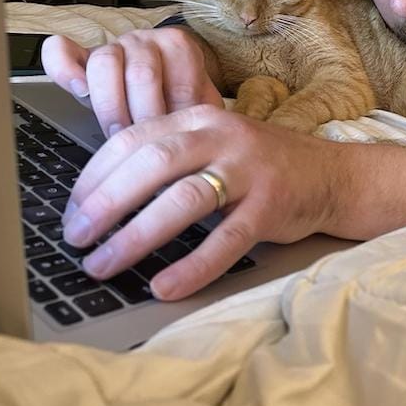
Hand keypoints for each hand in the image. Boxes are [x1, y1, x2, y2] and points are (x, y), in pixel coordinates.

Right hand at [41, 28, 222, 136]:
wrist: (170, 88)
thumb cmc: (183, 101)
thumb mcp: (200, 106)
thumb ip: (200, 115)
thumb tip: (192, 142)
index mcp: (179, 47)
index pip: (180, 82)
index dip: (178, 118)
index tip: (175, 140)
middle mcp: (145, 40)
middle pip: (142, 74)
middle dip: (145, 117)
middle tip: (145, 144)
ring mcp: (112, 46)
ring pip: (105, 64)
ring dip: (111, 106)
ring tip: (118, 133)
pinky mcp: (81, 57)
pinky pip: (62, 52)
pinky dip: (65, 69)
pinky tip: (78, 91)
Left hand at [61, 104, 337, 299]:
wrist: (333, 176)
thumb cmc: (264, 168)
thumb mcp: (216, 148)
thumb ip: (171, 159)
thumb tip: (103, 197)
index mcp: (200, 119)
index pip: (133, 139)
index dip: (94, 176)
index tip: (71, 210)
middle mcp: (223, 137)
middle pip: (152, 163)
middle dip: (105, 203)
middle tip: (76, 237)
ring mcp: (249, 170)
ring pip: (183, 199)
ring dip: (135, 235)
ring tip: (104, 263)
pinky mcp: (271, 205)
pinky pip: (226, 239)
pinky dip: (192, 266)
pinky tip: (164, 286)